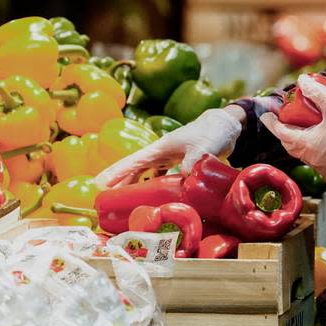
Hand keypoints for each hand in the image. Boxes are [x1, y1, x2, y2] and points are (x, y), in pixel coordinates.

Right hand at [94, 107, 243, 188]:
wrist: (226, 125)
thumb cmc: (213, 131)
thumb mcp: (203, 147)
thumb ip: (192, 162)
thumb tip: (182, 180)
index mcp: (161, 147)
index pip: (133, 162)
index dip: (116, 173)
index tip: (100, 185)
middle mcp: (161, 153)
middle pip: (134, 169)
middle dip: (118, 182)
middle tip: (101, 198)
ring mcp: (169, 157)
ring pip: (144, 173)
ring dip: (133, 185)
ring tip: (120, 200)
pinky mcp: (178, 162)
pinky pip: (160, 176)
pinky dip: (152, 185)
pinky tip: (150, 196)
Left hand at [261, 75, 325, 185]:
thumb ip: (317, 93)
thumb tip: (302, 81)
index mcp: (308, 145)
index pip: (282, 133)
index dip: (273, 123)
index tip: (267, 116)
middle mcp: (312, 160)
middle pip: (292, 146)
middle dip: (287, 134)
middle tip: (288, 122)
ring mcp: (324, 170)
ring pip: (307, 155)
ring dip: (305, 143)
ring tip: (310, 130)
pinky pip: (321, 164)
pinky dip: (320, 153)